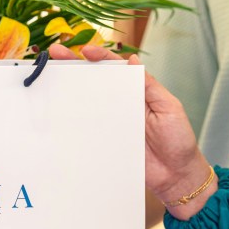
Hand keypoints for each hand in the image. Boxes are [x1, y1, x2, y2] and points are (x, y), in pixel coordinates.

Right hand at [49, 43, 212, 217]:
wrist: (177, 176)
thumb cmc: (179, 140)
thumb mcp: (169, 107)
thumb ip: (150, 86)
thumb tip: (133, 60)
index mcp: (137, 92)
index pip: (116, 68)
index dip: (100, 57)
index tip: (84, 51)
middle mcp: (122, 104)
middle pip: (95, 81)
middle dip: (74, 66)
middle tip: (55, 53)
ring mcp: (112, 123)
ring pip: (87, 103)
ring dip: (69, 91)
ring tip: (50, 79)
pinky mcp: (106, 142)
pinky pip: (87, 129)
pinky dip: (73, 122)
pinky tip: (59, 113)